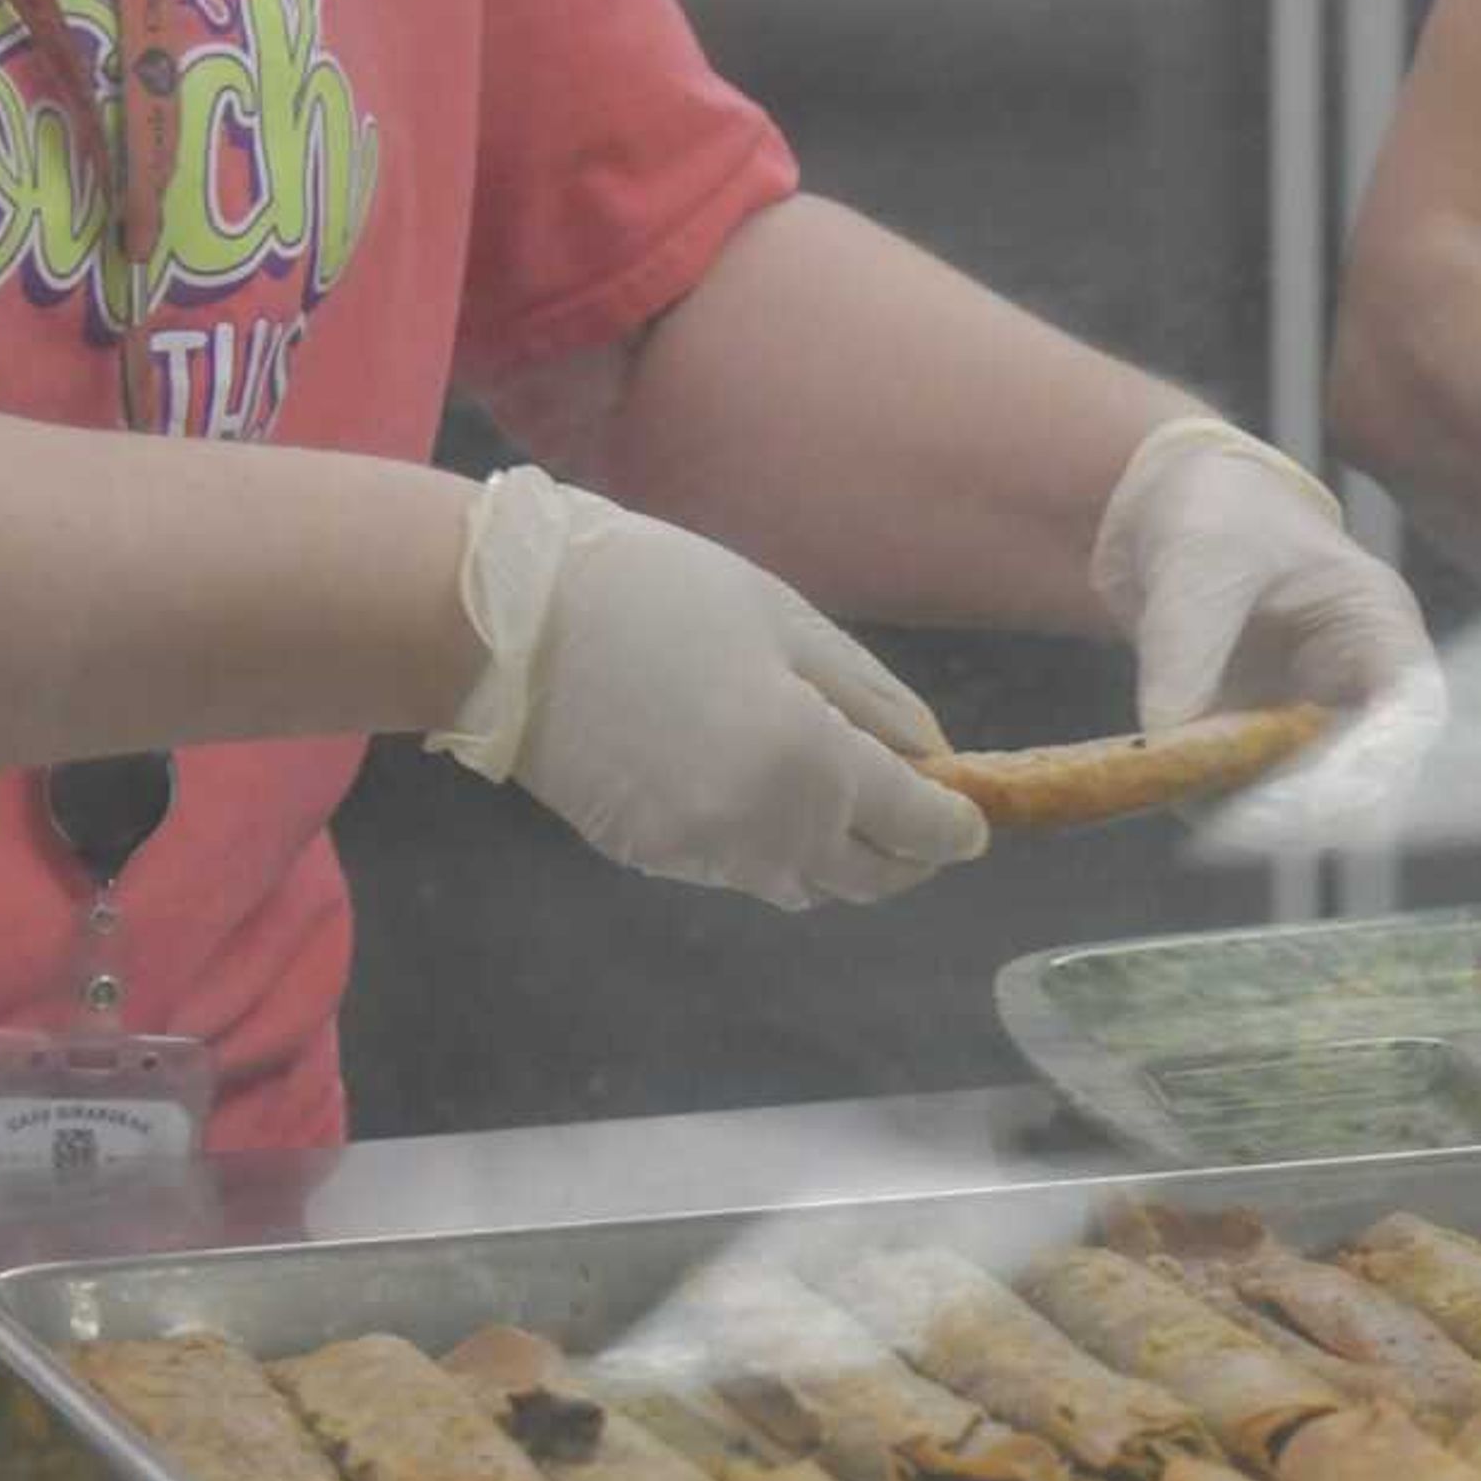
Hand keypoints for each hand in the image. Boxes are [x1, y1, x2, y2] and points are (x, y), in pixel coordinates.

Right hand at [431, 468, 986, 908]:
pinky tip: (760, 794)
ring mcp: (706, 857)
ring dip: (840, 856)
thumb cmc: (658, 594)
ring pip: (806, 885)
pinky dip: (773, 849)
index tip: (974, 816)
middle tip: (918, 809)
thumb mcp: (787, 623)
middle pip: (869, 877)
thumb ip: (871, 700)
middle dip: (908, 852)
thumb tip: (933, 757)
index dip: (956, 826)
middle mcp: (768, 832)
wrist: (507, 624)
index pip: (918, 827)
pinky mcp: (654, 861)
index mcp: (814, 766)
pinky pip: (743, 873)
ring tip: (841, 797)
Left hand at [1093, 418, 1446, 841]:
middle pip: (1371, 776)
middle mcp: (1355, 683)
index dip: (1385, 761)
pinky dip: (1221, 805)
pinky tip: (1175, 793)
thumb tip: (1168, 739)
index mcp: (1375, 623)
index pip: (1412, 710)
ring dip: (1265, 818)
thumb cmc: (1212, 510)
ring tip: (1202, 809)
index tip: (1334, 790)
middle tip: (1247, 819)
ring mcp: (1308, 718)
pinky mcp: (1258, 739)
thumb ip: (1185, 651)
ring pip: (1313, 801)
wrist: (1170, 504)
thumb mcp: (1196, 565)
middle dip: (1317, 807)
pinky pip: (1254, 793)